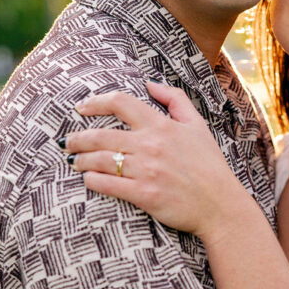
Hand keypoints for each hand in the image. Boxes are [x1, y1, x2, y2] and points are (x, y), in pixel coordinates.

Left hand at [63, 82, 246, 235]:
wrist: (220, 205)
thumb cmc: (210, 165)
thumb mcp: (198, 125)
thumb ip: (175, 99)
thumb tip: (150, 83)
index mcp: (162, 125)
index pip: (121, 103)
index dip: (95, 102)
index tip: (81, 108)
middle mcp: (151, 145)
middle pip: (101, 135)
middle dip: (78, 138)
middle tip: (68, 143)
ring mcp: (146, 170)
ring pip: (99, 160)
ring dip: (81, 161)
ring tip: (74, 162)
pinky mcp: (144, 195)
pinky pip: (107, 185)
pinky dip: (92, 181)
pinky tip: (89, 180)